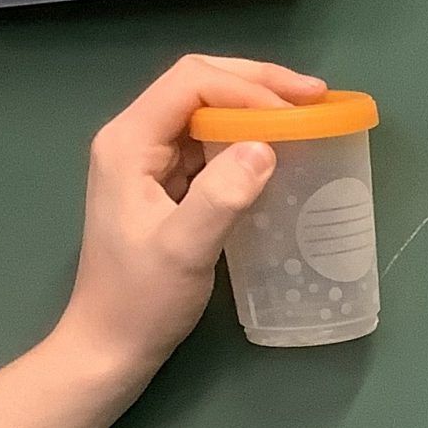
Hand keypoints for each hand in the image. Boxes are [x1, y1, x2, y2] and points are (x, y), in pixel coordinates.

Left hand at [52, 55, 326, 381]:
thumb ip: (222, 197)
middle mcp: (135, 139)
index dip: (248, 87)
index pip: (191, 84)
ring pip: (208, 109)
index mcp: (128, 143)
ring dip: (257, 105)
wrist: (111, 343)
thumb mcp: (184, 250)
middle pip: (199, 85)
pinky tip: (281, 147)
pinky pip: (212, 142)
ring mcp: (150, 161)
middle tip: (316, 96)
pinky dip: (249, 136)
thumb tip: (266, 148)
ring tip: (307, 114)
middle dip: (258, 83)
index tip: (298, 111)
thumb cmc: (141, 299)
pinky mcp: (166, 183)